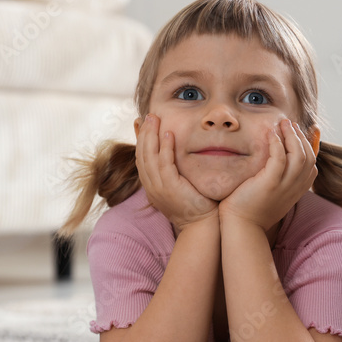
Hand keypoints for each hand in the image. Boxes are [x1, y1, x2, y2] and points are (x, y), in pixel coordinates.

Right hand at [135, 114, 217, 231]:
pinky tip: (168, 134)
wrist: (202, 226)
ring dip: (151, 135)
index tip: (139, 122)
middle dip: (143, 133)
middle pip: (141, 154)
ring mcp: (159, 188)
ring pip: (149, 157)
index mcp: (152, 186)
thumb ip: (175, 172)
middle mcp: (151, 186)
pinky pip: (164, 164)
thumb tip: (177, 156)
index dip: (139, 139)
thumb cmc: (197, 206)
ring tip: (154, 118)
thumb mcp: (181, 187)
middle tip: (148, 115)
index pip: (141, 158)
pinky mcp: (170, 188)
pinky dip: (164, 148)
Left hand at [219, 119, 316, 230]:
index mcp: (297, 190)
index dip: (309, 145)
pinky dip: (277, 143)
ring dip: (291, 135)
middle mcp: (295, 188)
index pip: (312, 164)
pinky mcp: (270, 184)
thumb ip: (278, 180)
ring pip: (299, 154)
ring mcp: (284, 186)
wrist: (241, 227)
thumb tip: (276, 163)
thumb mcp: (272, 194)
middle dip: (300, 136)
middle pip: (309, 156)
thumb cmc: (251, 210)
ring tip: (282, 124)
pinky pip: (280, 158)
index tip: (298, 132)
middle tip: (289, 124)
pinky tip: (270, 134)